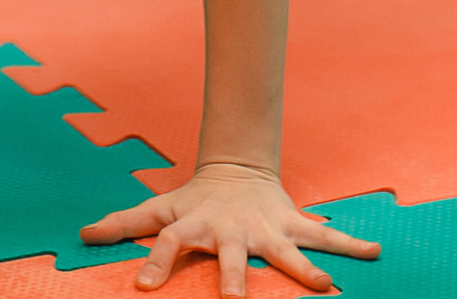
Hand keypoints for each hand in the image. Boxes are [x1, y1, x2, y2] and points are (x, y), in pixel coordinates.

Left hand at [83, 165, 379, 295]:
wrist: (237, 170)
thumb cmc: (193, 199)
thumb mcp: (158, 207)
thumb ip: (122, 223)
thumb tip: (81, 234)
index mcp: (195, 227)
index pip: (167, 243)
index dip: (155, 263)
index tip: (144, 286)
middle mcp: (231, 231)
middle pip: (232, 258)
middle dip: (236, 280)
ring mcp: (266, 229)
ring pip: (287, 251)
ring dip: (306, 268)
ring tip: (325, 287)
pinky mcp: (293, 224)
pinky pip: (326, 235)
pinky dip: (351, 243)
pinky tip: (375, 251)